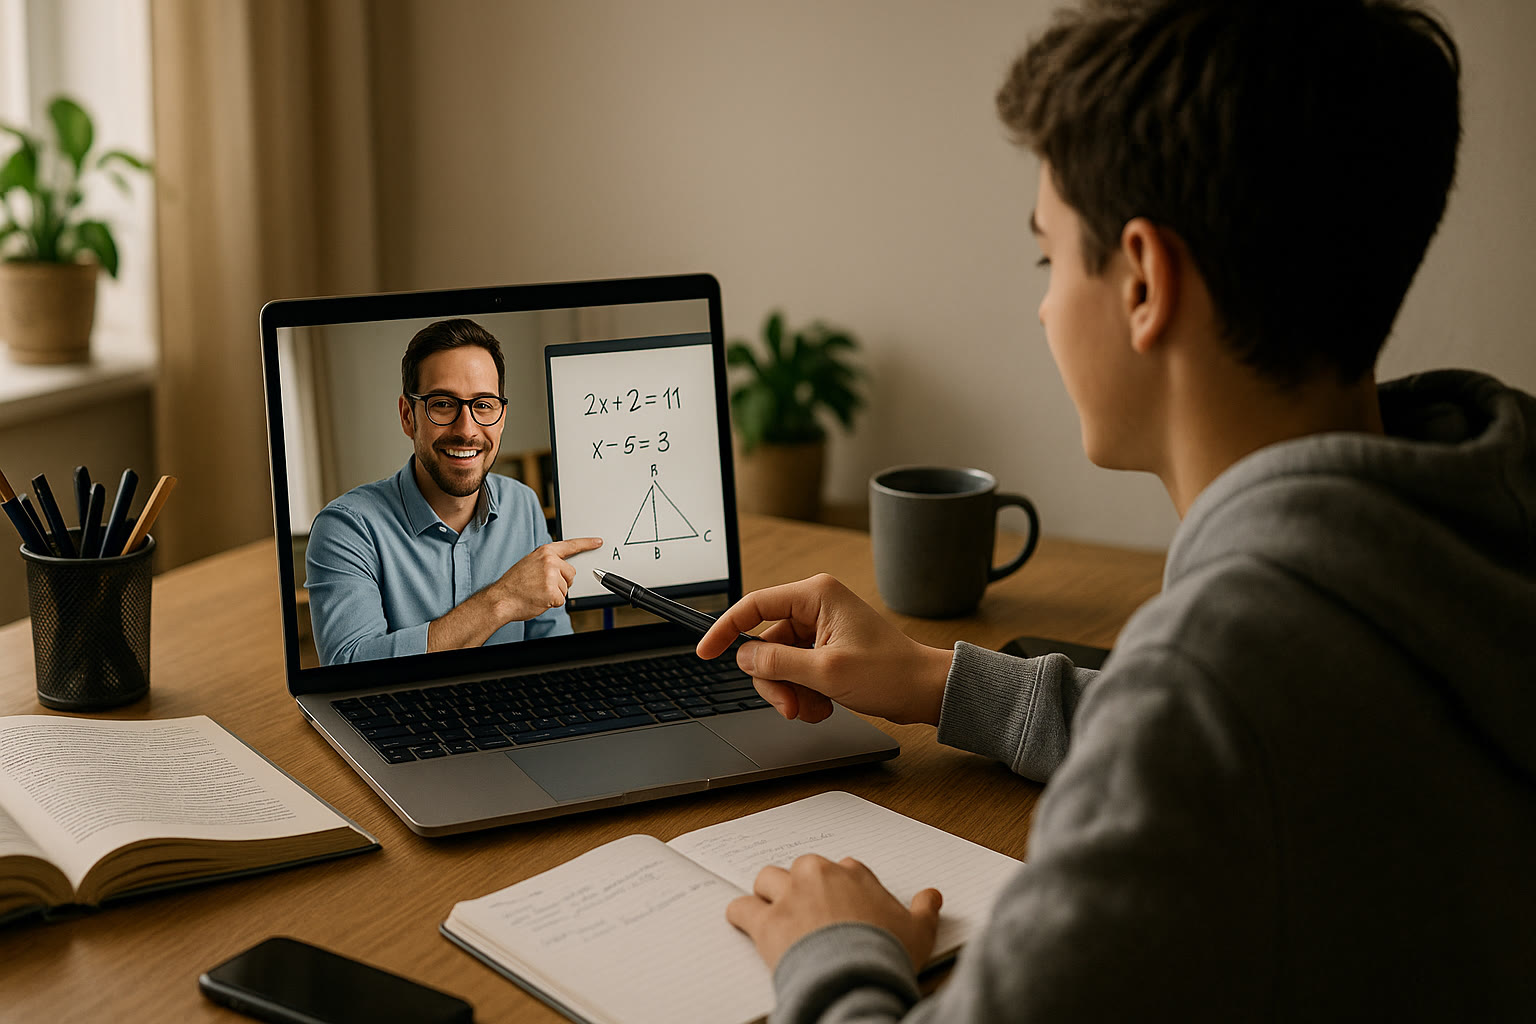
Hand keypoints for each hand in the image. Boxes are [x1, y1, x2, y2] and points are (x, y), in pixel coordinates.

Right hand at [492, 537, 601, 620]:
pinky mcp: (552, 591)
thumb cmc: (514, 585)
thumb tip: (561, 567)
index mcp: (545, 552)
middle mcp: (550, 561)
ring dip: (555, 593)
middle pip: (571, 573)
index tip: (598, 541)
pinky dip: (552, 603)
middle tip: (542, 585)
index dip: (586, 544)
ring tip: (537, 591)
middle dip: (561, 582)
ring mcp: (551, 576)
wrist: (501, 599)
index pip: (570, 546)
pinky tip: (539, 599)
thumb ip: (547, 562)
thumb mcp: (530, 564)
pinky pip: (561, 600)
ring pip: (566, 588)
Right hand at [696, 574, 953, 725]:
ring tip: (815, 709)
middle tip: (790, 707)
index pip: (754, 605)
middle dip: (773, 680)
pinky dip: (803, 694)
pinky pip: (796, 673)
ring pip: (779, 664)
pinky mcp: (826, 651)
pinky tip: (824, 706)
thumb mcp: (827, 671)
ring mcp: (820, 630)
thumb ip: (779, 663)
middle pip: (765, 644)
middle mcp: (816, 607)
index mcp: (816, 595)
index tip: (705, 652)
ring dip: (790, 692)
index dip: (726, 629)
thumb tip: (743, 657)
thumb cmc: (890, 673)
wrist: (925, 691)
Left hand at [726, 855, 942, 970]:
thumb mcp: (919, 932)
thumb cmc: (886, 953)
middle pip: (802, 868)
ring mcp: (789, 897)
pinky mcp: (765, 922)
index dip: (839, 886)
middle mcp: (819, 876)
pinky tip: (743, 920)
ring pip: (767, 879)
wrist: (856, 976)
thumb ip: (925, 909)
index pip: (842, 867)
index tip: (840, 902)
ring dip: (768, 893)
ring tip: (773, 909)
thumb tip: (934, 896)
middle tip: (808, 909)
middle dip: (802, 885)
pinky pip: (742, 908)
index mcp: (854, 874)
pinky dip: (741, 915)